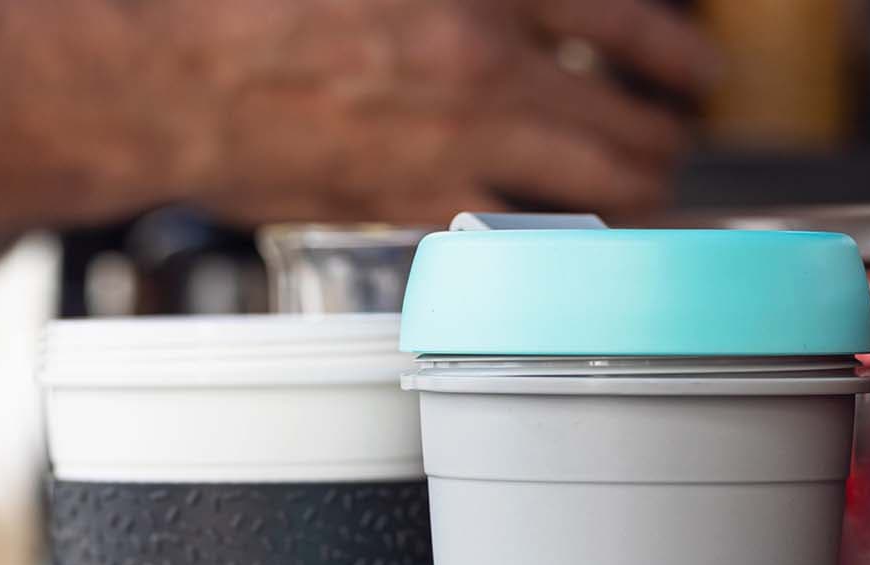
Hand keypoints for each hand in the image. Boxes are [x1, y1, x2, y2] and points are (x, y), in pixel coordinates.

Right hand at [120, 0, 720, 224]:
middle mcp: (488, 66)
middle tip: (668, 141)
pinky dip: (556, 237)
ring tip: (635, 192)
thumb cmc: (257, 0)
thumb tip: (539, 9)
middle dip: (666, 139)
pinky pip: (525, 236)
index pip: (630, 23)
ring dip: (633, 195)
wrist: (171, 79)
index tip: (699, 74)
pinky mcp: (417, 206)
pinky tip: (557, 230)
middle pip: (634, 124)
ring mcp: (457, 145)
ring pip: (601, 193)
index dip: (680, 55)